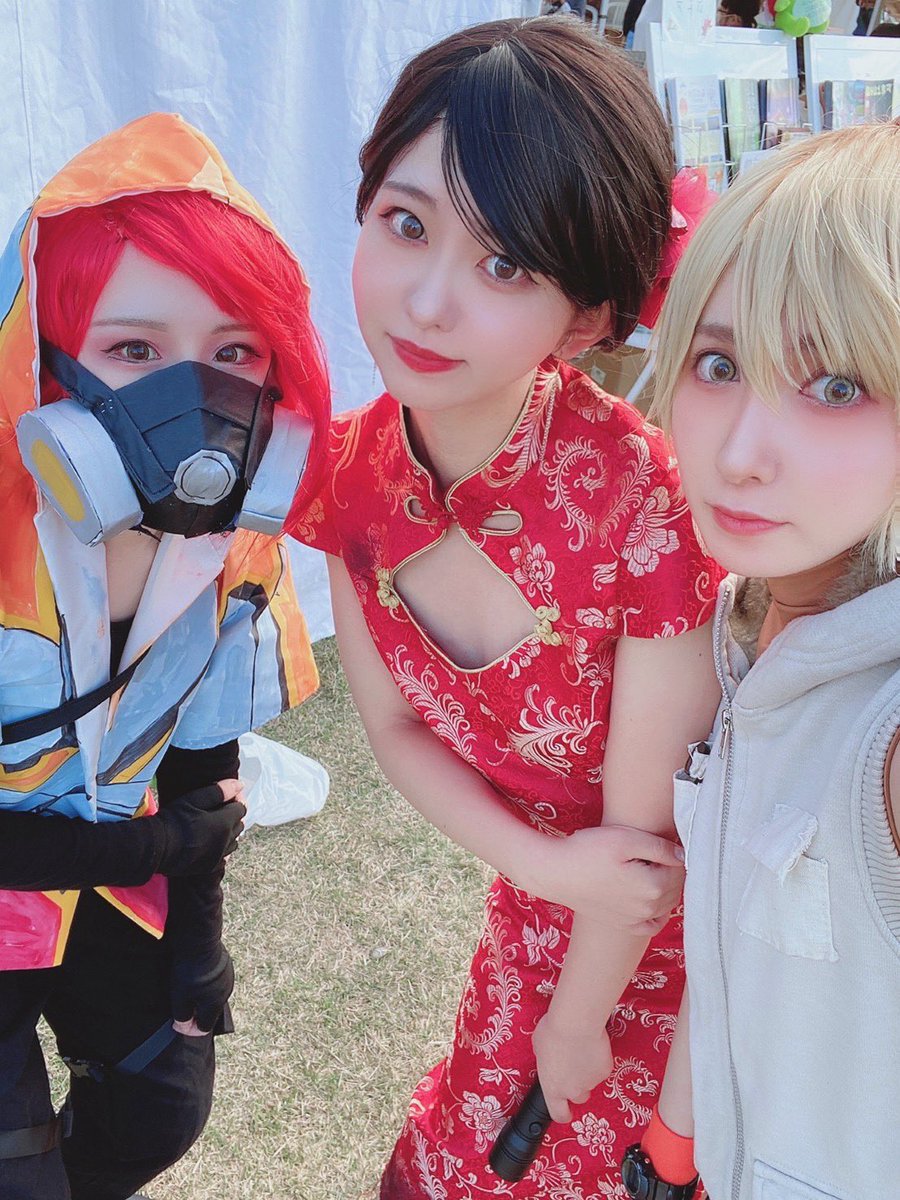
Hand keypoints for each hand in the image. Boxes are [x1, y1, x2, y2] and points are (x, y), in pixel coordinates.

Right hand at [156, 780, 245, 876]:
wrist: (156, 847)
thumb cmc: (174, 819)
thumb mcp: (195, 800)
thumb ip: (219, 791)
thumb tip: (240, 785)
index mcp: (224, 823)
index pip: (241, 809)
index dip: (236, 800)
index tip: (228, 795)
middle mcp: (226, 841)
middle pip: (239, 825)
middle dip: (233, 815)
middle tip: (221, 808)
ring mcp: (218, 856)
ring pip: (234, 841)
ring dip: (230, 832)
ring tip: (217, 825)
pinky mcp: (210, 866)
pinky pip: (225, 856)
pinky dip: (223, 848)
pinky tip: (213, 843)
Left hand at [170, 941, 233, 1034]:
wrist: (201, 941)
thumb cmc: (189, 971)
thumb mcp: (180, 998)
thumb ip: (183, 1017)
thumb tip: (184, 1027)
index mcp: (215, 1005)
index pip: (204, 1028)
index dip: (190, 1029)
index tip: (178, 1022)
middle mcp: (225, 994)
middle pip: (210, 1012)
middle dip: (196, 1013)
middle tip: (181, 1004)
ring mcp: (228, 979)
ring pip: (214, 996)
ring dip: (202, 998)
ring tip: (188, 988)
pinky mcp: (227, 966)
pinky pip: (216, 982)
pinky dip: (207, 984)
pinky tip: (196, 976)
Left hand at [532, 1010, 613, 1122]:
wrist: (576, 1023)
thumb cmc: (554, 1032)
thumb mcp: (538, 1047)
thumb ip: (544, 1060)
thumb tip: (547, 1056)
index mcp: (553, 1088)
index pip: (558, 1114)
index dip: (562, 1113)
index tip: (565, 1112)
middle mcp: (573, 1090)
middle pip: (579, 1097)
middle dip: (578, 1086)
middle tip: (575, 1069)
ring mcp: (590, 1082)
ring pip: (591, 1081)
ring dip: (587, 1070)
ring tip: (581, 1050)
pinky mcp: (604, 1071)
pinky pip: (601, 1068)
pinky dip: (598, 1060)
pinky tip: (592, 1046)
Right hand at [536, 824, 684, 933]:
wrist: (555, 873)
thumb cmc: (588, 850)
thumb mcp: (626, 838)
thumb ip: (660, 847)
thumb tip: (683, 856)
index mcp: (653, 886)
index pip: (680, 869)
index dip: (675, 853)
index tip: (662, 841)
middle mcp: (648, 908)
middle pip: (676, 888)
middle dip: (673, 871)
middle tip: (657, 853)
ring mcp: (635, 920)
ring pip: (666, 905)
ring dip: (666, 888)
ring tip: (651, 869)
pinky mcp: (623, 925)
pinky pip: (651, 925)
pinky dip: (657, 913)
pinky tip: (650, 898)